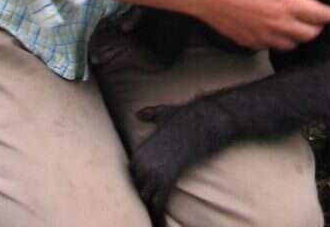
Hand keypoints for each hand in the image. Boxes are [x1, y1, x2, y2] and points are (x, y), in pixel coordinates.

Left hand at [130, 104, 188, 226]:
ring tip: (151, 212)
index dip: (138, 180)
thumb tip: (138, 113)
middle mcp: (142, 163)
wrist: (199, 122)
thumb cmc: (182, 118)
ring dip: (150, 202)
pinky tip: (159, 217)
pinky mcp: (167, 179)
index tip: (144, 187)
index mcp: (139, 151)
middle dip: (142, 193)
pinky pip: (159, 200)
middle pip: (136, 187)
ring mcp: (154, 172)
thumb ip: (149, 115)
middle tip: (145, 203)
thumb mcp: (161, 114)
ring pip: (145, 196)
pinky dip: (158, 209)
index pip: (131, 174)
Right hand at [191, 0, 329, 50]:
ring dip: (298, 37)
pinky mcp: (250, 43)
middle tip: (317, 21)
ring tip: (298, 28)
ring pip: (291, 45)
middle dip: (317, 28)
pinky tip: (274, 32)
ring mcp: (265, 37)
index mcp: (289, 5)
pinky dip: (278, 41)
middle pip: (308, 35)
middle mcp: (280, 26)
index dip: (328, 15)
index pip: (318, 15)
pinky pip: (271, 47)